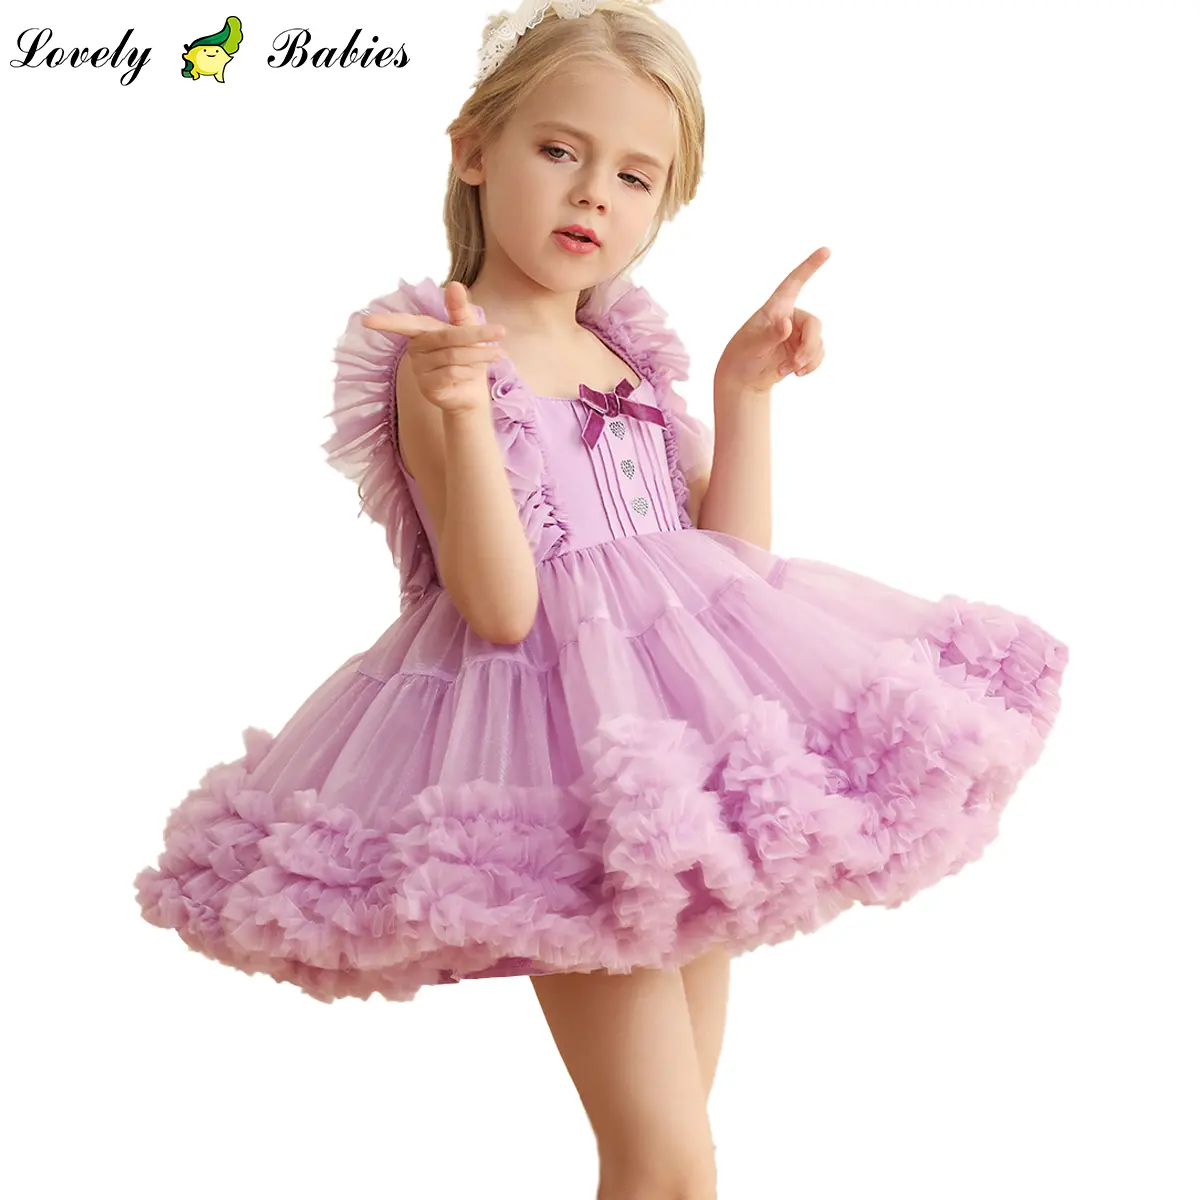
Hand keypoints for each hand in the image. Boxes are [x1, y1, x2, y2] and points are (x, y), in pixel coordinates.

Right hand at [361, 281, 506, 416]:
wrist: (472, 392)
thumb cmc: (468, 354)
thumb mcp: (467, 327)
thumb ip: (459, 308)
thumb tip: (454, 284)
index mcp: (421, 331)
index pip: (404, 324)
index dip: (386, 322)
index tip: (366, 321)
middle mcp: (416, 349)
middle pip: (446, 337)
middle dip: (475, 335)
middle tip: (501, 331)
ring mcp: (420, 369)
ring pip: (452, 356)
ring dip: (479, 355)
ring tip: (498, 353)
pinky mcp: (428, 387)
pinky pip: (451, 373)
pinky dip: (469, 371)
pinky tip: (476, 373)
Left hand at [714, 247, 827, 397]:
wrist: (744, 379)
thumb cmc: (742, 357)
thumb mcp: (753, 346)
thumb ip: (771, 335)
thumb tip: (787, 324)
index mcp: (775, 308)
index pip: (794, 282)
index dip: (810, 266)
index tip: (826, 250)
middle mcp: (790, 317)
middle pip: (814, 324)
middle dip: (809, 345)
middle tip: (796, 363)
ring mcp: (798, 334)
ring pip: (818, 342)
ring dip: (807, 359)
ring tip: (790, 370)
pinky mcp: (803, 350)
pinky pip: (819, 354)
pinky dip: (811, 365)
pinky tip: (796, 373)